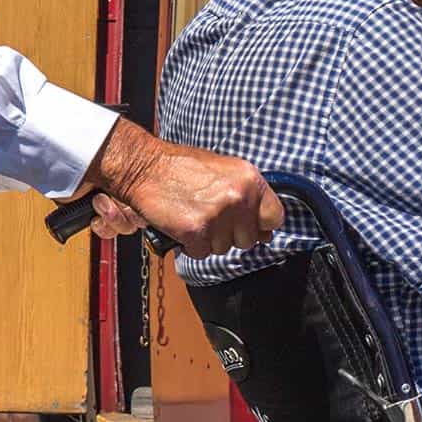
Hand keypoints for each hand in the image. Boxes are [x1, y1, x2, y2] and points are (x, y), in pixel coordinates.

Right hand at [88, 121, 281, 259]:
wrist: (146, 167)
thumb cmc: (183, 168)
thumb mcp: (225, 172)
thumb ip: (248, 198)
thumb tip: (266, 232)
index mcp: (250, 180)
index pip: (275, 218)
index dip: (261, 225)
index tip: (248, 224)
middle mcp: (239, 198)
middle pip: (249, 239)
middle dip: (230, 234)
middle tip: (210, 216)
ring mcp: (218, 216)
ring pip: (224, 248)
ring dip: (208, 240)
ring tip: (194, 215)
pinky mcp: (196, 232)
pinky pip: (202, 253)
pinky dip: (190, 245)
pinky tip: (183, 224)